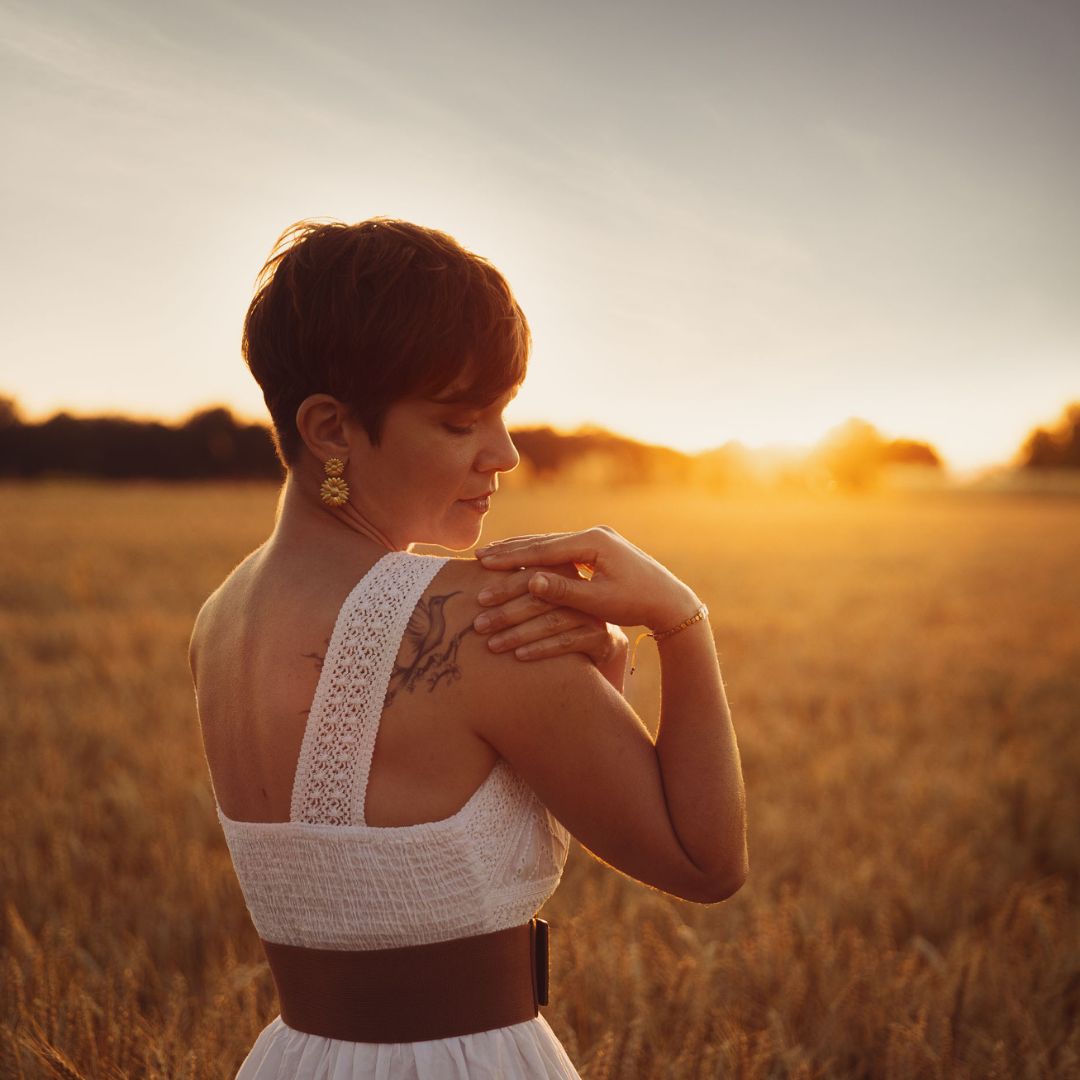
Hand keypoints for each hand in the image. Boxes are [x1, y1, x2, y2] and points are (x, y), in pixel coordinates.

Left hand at [473, 562, 629, 688]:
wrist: (600, 642)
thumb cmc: (559, 616)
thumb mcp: (542, 599)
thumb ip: (518, 587)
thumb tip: (477, 572)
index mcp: (563, 572)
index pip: (531, 575)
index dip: (504, 585)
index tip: (479, 597)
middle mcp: (579, 589)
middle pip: (539, 598)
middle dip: (505, 612)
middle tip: (478, 624)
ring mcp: (592, 614)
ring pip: (551, 621)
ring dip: (518, 633)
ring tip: (492, 644)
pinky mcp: (600, 638)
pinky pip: (567, 643)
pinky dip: (541, 649)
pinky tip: (519, 656)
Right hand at [475, 526, 700, 632]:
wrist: (669, 600)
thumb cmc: (636, 604)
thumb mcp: (598, 601)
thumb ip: (564, 590)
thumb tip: (530, 579)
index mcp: (594, 542)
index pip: (544, 549)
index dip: (512, 556)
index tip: (485, 561)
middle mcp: (594, 534)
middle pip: (544, 541)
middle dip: (510, 549)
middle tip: (479, 555)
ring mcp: (596, 538)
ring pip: (550, 543)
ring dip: (521, 549)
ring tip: (492, 553)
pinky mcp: (598, 547)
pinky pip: (561, 549)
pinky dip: (538, 554)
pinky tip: (520, 557)